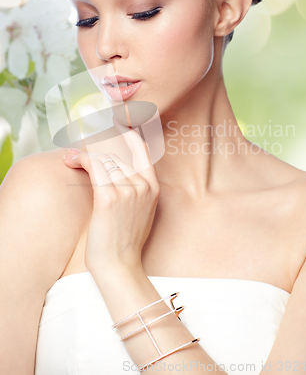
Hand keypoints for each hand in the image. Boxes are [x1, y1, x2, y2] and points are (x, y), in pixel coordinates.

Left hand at [63, 118, 160, 275]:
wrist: (119, 265)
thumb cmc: (124, 239)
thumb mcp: (140, 209)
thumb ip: (136, 186)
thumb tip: (117, 164)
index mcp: (153, 187)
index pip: (141, 147)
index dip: (125, 131)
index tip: (112, 122)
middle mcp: (143, 185)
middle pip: (117, 151)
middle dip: (95, 144)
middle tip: (78, 142)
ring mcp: (128, 191)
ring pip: (104, 157)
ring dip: (83, 153)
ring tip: (70, 157)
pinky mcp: (109, 198)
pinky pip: (94, 166)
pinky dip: (80, 159)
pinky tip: (71, 161)